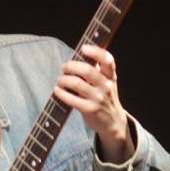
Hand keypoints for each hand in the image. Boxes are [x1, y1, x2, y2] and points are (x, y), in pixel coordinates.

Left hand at [53, 44, 132, 162]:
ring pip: (76, 83)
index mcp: (111, 76)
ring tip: (60, 80)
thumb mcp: (107, 82)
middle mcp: (107, 86)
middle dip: (71, 66)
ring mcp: (99, 98)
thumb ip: (97, 69)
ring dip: (63, 79)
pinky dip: (61, 93)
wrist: (113, 122)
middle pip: (87, 70)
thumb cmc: (105, 97)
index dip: (95, 52)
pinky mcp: (90, 109)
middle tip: (63, 67)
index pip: (107, 59)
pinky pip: (71, 98)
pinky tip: (57, 90)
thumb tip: (79, 54)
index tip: (83, 48)